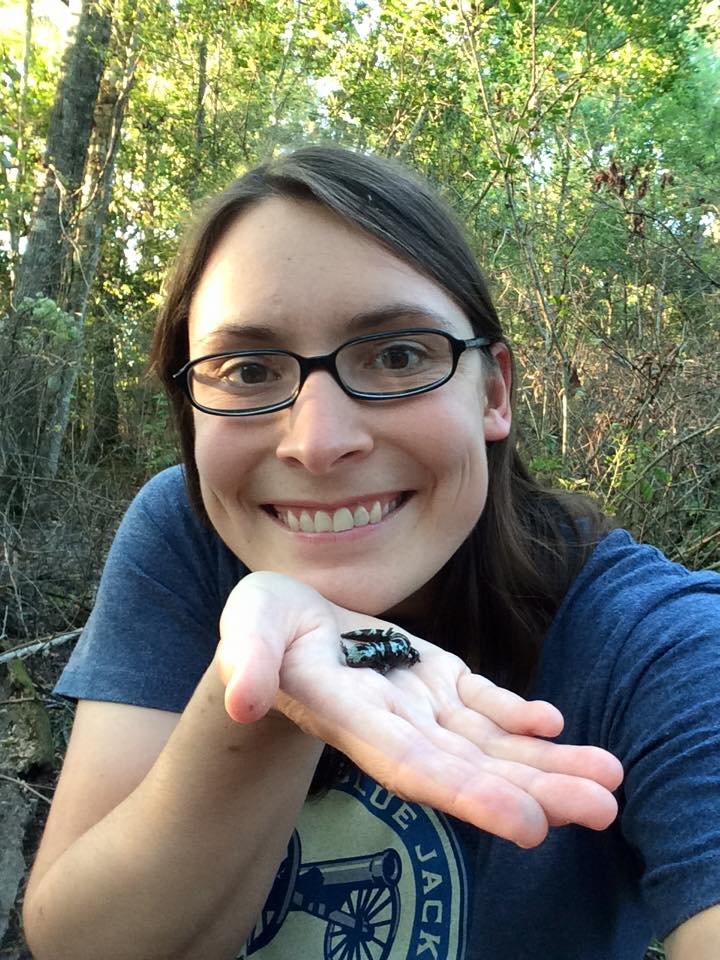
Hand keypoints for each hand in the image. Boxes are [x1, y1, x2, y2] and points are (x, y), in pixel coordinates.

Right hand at [216, 571, 623, 848]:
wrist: (285, 626)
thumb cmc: (260, 624)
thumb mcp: (246, 625)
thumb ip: (246, 659)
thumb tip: (240, 697)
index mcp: (349, 715)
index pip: (413, 764)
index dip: (468, 794)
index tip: (529, 825)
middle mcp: (394, 722)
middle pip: (468, 765)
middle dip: (534, 789)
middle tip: (604, 808)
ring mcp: (420, 702)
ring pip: (488, 740)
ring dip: (546, 761)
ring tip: (607, 778)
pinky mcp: (435, 677)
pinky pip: (481, 703)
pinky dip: (517, 716)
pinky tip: (554, 725)